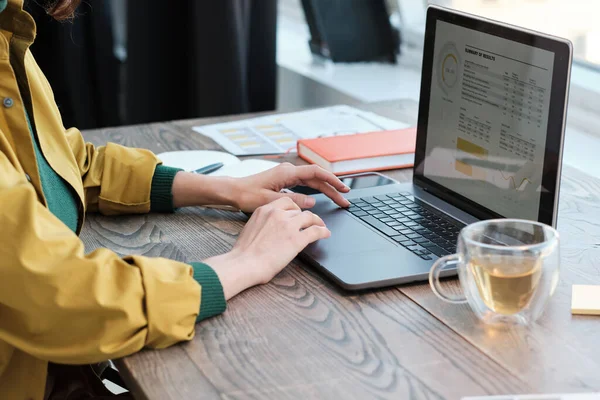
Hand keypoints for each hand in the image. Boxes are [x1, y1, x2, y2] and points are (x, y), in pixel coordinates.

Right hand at [204, 197, 329, 299]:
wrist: (243, 264)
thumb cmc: (243, 253)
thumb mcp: (251, 229)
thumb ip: (263, 223)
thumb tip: (271, 229)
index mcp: (264, 210)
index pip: (286, 201)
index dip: (294, 208)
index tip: (297, 213)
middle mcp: (277, 214)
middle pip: (298, 210)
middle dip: (305, 216)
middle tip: (310, 222)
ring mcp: (288, 225)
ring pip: (309, 217)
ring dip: (317, 222)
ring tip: (321, 226)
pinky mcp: (297, 239)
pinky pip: (315, 231)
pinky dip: (323, 231)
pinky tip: (326, 234)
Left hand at [233, 163, 350, 211]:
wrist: (234, 192)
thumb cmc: (248, 195)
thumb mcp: (272, 201)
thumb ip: (294, 201)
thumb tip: (312, 202)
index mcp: (287, 172)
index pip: (316, 172)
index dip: (332, 180)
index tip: (343, 188)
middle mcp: (289, 171)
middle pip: (317, 178)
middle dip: (332, 188)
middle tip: (345, 200)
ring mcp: (287, 175)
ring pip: (312, 182)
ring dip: (325, 190)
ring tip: (338, 199)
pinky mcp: (284, 180)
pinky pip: (304, 184)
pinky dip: (315, 190)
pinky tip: (322, 196)